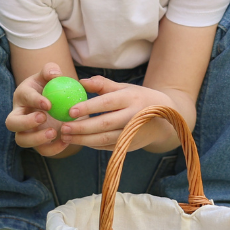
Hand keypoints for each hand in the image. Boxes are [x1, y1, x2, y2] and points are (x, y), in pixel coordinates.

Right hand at [5, 60, 80, 156]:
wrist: (58, 103)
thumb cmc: (51, 86)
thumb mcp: (50, 75)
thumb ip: (51, 70)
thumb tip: (55, 74)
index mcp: (22, 95)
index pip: (24, 97)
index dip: (34, 100)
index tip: (49, 104)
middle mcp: (19, 115)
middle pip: (11, 123)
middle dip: (25, 122)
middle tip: (43, 118)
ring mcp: (26, 131)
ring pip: (22, 140)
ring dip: (36, 139)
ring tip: (54, 132)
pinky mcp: (37, 143)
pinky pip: (41, 150)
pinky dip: (53, 148)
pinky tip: (66, 140)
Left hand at [58, 78, 174, 151]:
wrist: (166, 119)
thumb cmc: (138, 98)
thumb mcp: (125, 88)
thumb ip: (102, 85)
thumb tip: (80, 81)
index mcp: (131, 98)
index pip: (107, 103)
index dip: (88, 107)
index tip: (70, 111)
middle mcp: (133, 117)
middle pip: (105, 124)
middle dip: (82, 128)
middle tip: (63, 127)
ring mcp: (133, 133)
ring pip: (105, 139)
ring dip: (84, 140)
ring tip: (66, 136)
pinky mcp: (130, 146)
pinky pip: (108, 147)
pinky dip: (92, 145)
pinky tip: (79, 141)